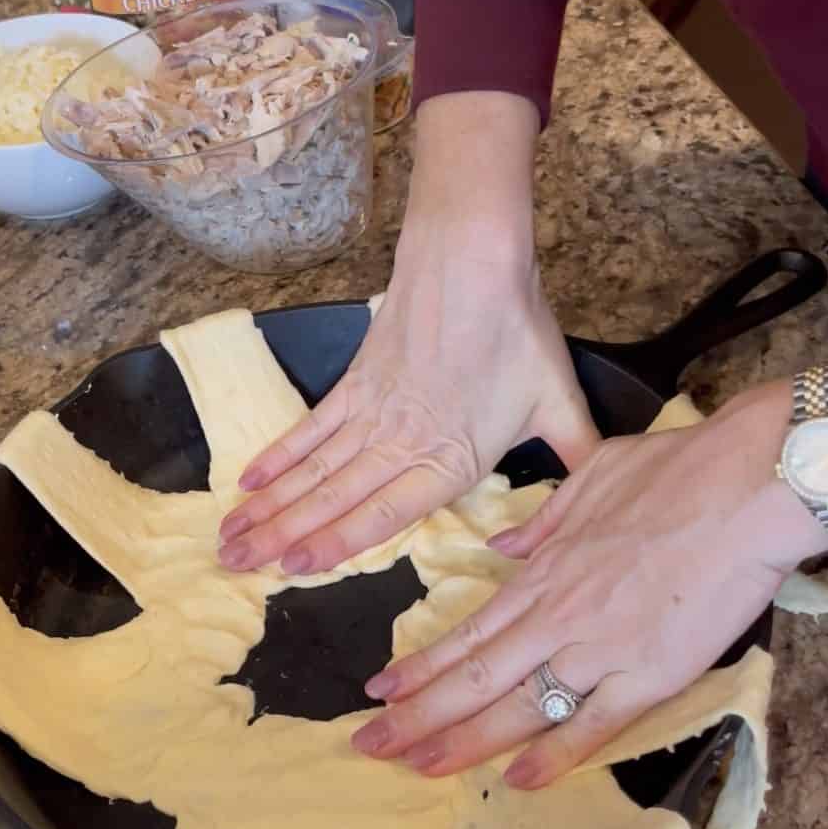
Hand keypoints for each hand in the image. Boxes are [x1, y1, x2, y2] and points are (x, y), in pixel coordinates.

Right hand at [218, 93, 598, 574]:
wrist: (472, 258)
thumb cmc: (516, 331)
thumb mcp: (557, 401)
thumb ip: (573, 458)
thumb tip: (596, 499)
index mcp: (448, 460)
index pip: (381, 515)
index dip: (334, 545)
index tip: (292, 571)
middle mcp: (400, 445)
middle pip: (331, 499)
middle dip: (280, 536)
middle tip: (232, 563)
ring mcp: (370, 414)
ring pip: (311, 470)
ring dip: (269, 504)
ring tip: (230, 533)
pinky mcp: (355, 383)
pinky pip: (310, 428)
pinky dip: (279, 455)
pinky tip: (251, 479)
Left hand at [351, 380, 827, 786]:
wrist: (746, 482)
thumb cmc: (674, 472)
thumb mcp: (590, 478)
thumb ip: (540, 521)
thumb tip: (501, 544)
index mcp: (543, 574)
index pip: (466, 632)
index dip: (420, 667)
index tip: (380, 690)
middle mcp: (557, 616)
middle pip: (473, 677)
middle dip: (416, 716)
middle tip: (370, 745)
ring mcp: (601, 648)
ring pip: (516, 705)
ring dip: (461, 740)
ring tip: (416, 766)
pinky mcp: (652, 672)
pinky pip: (594, 724)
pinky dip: (555, 756)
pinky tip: (518, 780)